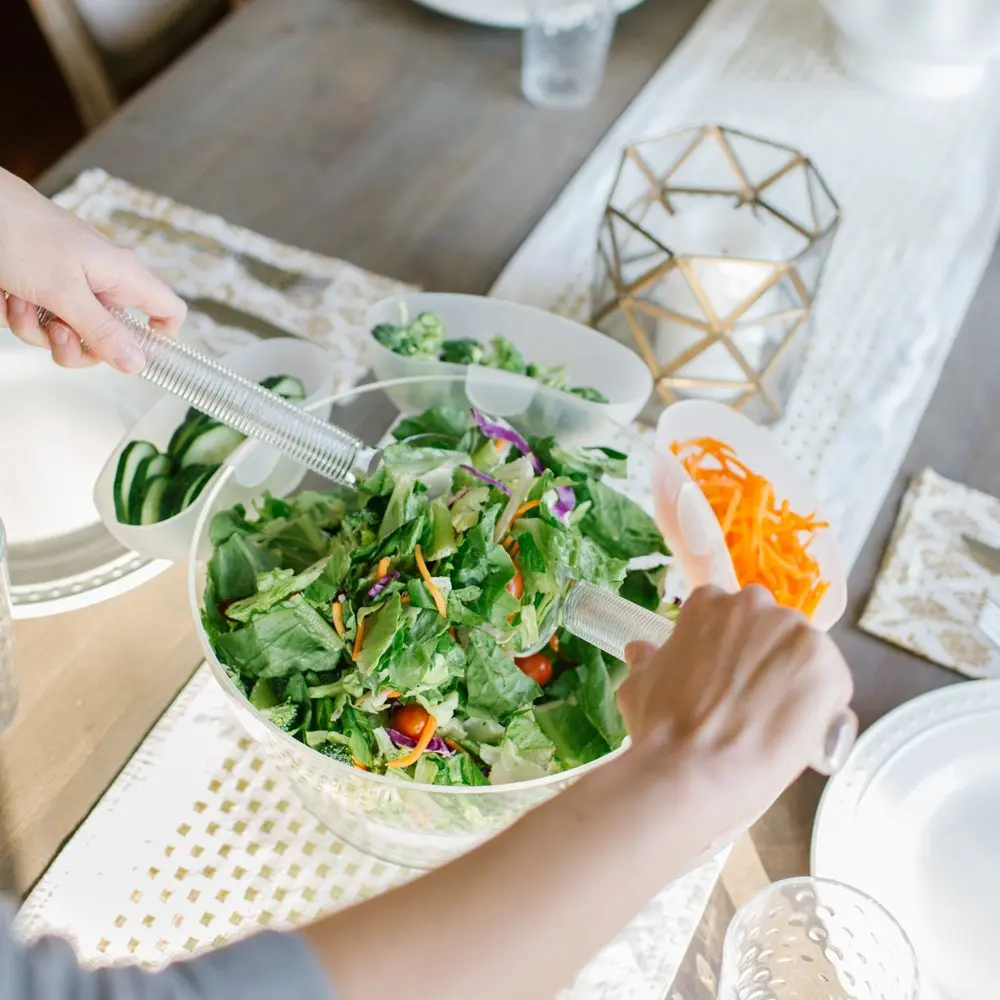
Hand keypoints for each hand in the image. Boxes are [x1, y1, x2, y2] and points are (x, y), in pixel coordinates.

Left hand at [0, 169, 184, 371]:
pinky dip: (21, 318)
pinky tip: (9, 296)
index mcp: (122, 276)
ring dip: (39, 331)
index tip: (135, 357)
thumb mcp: (64, 292)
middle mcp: (102, 284)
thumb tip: (137, 363)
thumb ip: (102, 332)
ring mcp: (72, 290)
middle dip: (78, 346)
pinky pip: (41, 326)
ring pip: (71, 337)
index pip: (168, 311)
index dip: (162, 338)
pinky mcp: (44, 293)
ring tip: (22, 301)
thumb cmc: (21, 232)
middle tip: (57, 331)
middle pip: (111, 340)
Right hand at [621, 584, 853, 836]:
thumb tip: (639, 650)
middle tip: (752, 698)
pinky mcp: (826, 663)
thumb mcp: (639, 685)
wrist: (696, 770)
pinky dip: (824, 705)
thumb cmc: (661, 728)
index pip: (729, 613)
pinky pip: (832, 682)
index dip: (730, 647)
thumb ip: (647, 661)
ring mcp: (793, 631)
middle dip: (765, 655)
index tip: (726, 675)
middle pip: (770, 626)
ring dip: (796, 679)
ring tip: (778, 721)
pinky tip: (802, 731)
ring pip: (803, 653)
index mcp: (708, 603)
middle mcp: (753, 604)